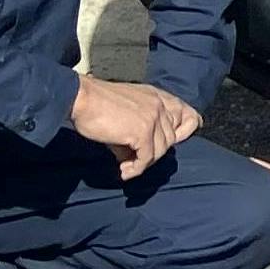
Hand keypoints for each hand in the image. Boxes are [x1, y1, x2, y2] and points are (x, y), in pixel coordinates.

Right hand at [71, 76, 198, 179]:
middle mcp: (160, 105)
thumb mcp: (126, 114)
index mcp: (158, 97)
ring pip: (160, 150)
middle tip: (132, 160)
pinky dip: (136, 168)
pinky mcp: (143, 131)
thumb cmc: (96, 106)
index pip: (188, 115)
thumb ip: (138, 131)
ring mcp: (154, 117)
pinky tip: (124, 171)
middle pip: (171, 139)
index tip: (172, 144)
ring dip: (143, 163)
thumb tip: (136, 158)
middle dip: (153, 153)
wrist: (81, 98)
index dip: (184, 132)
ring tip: (125, 167)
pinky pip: (147, 158)